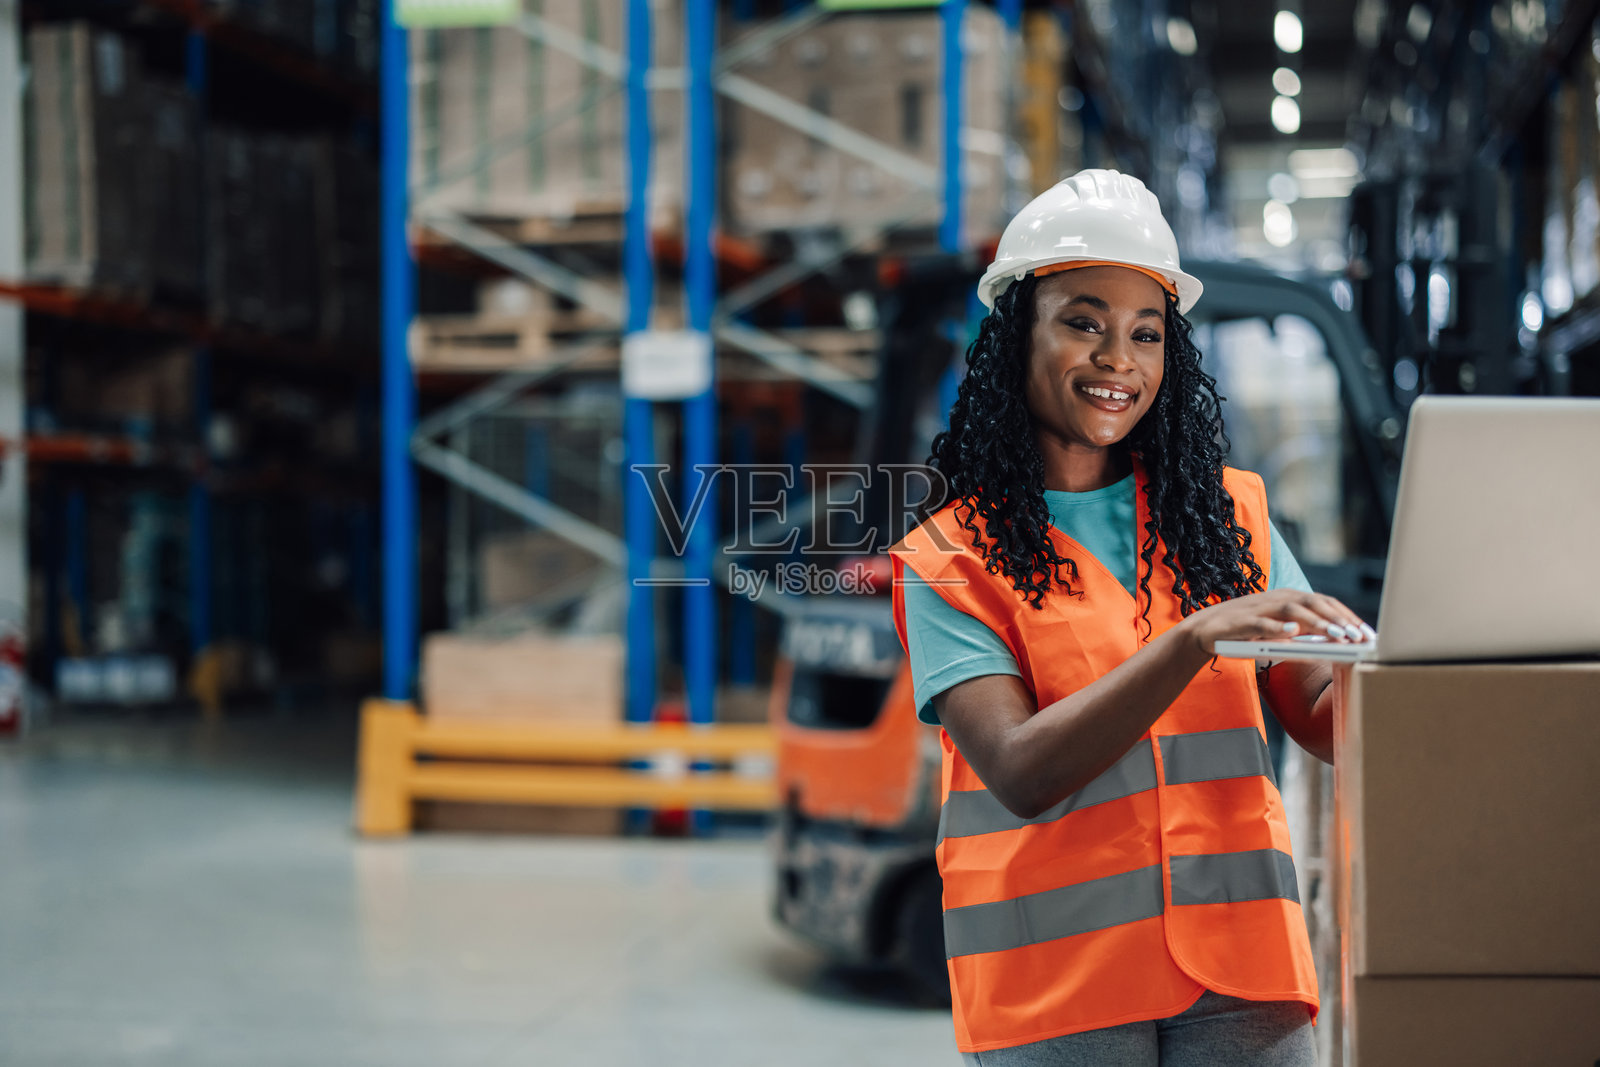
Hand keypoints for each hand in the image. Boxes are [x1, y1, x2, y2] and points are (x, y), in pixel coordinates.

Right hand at [1180, 590, 1372, 655]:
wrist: (1205, 631)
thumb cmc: (1246, 632)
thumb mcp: (1280, 632)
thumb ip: (1303, 634)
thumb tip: (1334, 645)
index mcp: (1289, 598)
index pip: (1325, 603)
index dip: (1348, 617)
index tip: (1368, 634)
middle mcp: (1277, 598)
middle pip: (1314, 602)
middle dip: (1339, 620)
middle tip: (1359, 637)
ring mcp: (1260, 608)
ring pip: (1294, 610)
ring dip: (1318, 623)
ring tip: (1337, 636)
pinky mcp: (1242, 621)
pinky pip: (1263, 623)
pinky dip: (1279, 627)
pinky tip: (1294, 633)